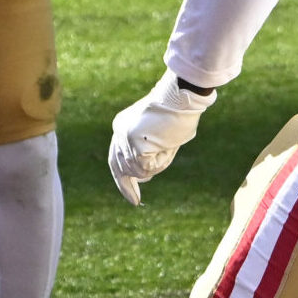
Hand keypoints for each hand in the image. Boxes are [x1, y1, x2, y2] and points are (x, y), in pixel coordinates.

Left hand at [108, 71, 218, 204]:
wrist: (181, 95)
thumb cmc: (178, 112)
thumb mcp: (159, 132)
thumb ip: (148, 151)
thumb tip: (143, 176)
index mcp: (122, 126)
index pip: (116, 158)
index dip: (122, 180)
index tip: (131, 195)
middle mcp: (119, 132)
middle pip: (122, 169)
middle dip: (129, 186)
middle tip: (134, 202)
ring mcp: (125, 137)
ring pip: (138, 171)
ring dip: (156, 166)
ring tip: (168, 147)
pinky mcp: (134, 143)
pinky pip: (147, 168)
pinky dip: (161, 162)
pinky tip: (168, 146)